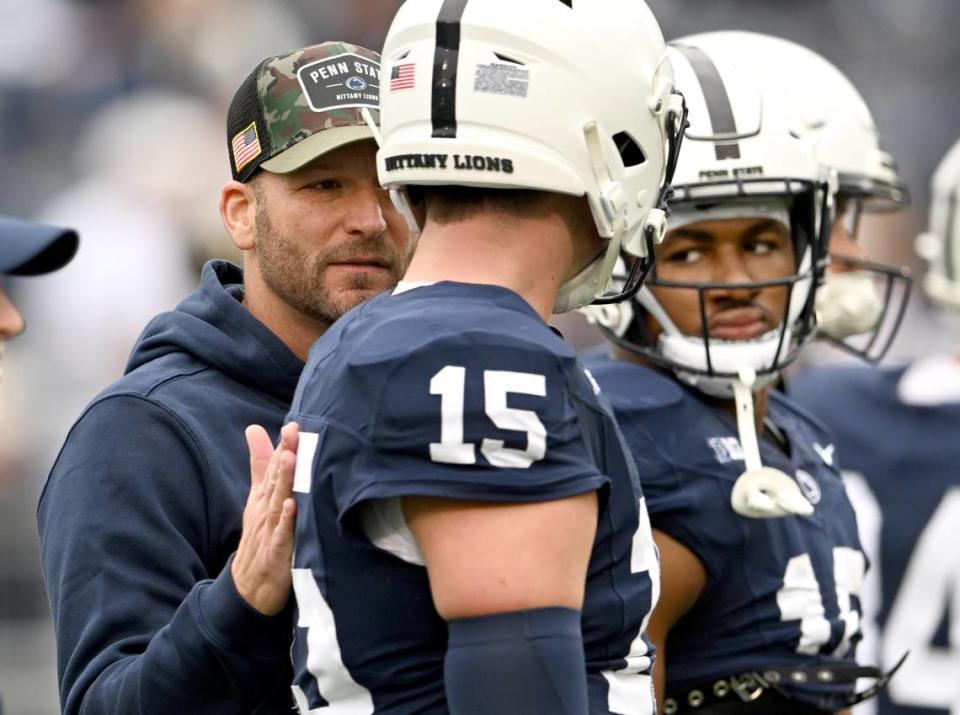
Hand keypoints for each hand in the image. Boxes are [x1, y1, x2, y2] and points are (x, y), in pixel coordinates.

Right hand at [232, 422, 298, 615]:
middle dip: (284, 455)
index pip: (274, 468)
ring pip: (278, 503)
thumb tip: (254, 428)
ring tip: (291, 458)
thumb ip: (260, 464)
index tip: (293, 424)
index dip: (282, 447)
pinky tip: (292, 506)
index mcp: (264, 497)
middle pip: (276, 480)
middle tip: (293, 432)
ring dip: (284, 481)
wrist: (248, 586)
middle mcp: (266, 511)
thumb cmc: (259, 536)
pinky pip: (282, 535)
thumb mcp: (257, 498)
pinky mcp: (276, 554)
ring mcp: (270, 532)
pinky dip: (286, 521)